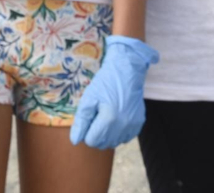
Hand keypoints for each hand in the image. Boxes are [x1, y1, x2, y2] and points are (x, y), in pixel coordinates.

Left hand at [69, 35, 158, 149]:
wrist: (127, 70)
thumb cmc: (105, 82)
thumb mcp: (89, 98)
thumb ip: (81, 121)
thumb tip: (75, 140)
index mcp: (109, 119)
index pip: (91, 140)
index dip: (86, 131)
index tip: (88, 118)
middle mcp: (123, 126)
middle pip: (102, 144)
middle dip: (95, 134)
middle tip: (96, 116)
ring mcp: (132, 126)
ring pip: (114, 143)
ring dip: (107, 135)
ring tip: (106, 117)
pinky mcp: (138, 124)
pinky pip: (124, 138)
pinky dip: (118, 133)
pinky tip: (116, 119)